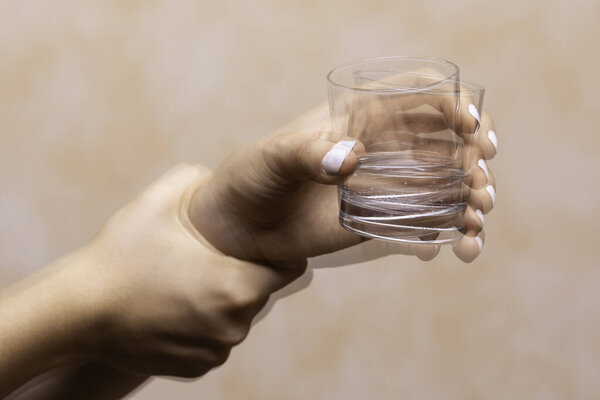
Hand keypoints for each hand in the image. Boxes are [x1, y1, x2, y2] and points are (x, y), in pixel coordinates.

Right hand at [47, 165, 303, 377]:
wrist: (78, 312)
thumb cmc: (121, 256)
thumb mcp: (159, 201)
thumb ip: (199, 179)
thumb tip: (221, 178)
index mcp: (237, 287)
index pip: (289, 268)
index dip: (277, 251)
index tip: (258, 240)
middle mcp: (234, 326)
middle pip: (260, 292)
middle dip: (243, 273)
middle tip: (210, 257)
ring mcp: (214, 351)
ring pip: (236, 317)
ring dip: (222, 300)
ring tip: (187, 281)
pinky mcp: (196, 368)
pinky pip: (214, 339)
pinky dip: (203, 324)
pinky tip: (175, 306)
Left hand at [190, 99, 496, 264]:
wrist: (242, 228)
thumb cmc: (253, 178)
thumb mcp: (274, 159)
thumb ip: (307, 153)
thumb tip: (350, 157)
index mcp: (360, 117)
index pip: (420, 95)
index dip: (454, 103)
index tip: (471, 127)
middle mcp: (382, 147)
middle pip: (446, 141)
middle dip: (474, 157)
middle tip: (480, 181)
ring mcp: (386, 185)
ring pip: (446, 184)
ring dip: (472, 198)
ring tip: (477, 220)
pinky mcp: (382, 220)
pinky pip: (428, 223)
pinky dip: (451, 233)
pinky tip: (459, 248)